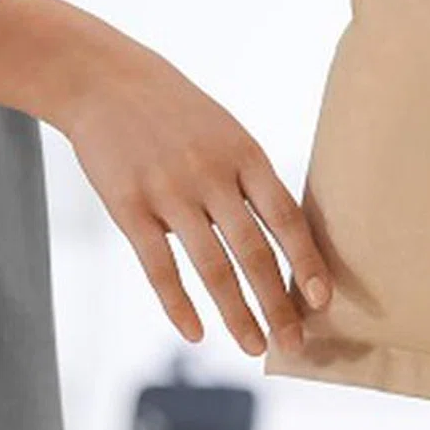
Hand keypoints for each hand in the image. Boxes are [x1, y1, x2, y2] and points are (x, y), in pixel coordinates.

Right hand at [0, 0, 330, 356]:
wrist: (106, 81)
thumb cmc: (178, 113)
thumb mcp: (227, 132)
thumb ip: (252, 181)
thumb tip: (287, 237)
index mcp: (245, 155)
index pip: (286, 217)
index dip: (305, 261)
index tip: (323, 300)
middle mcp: (212, 175)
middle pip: (253, 251)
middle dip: (277, 303)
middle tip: (295, 345)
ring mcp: (169, 192)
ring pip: (211, 267)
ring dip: (236, 313)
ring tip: (254, 348)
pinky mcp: (129, 207)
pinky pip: (159, 267)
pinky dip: (178, 304)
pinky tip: (196, 333)